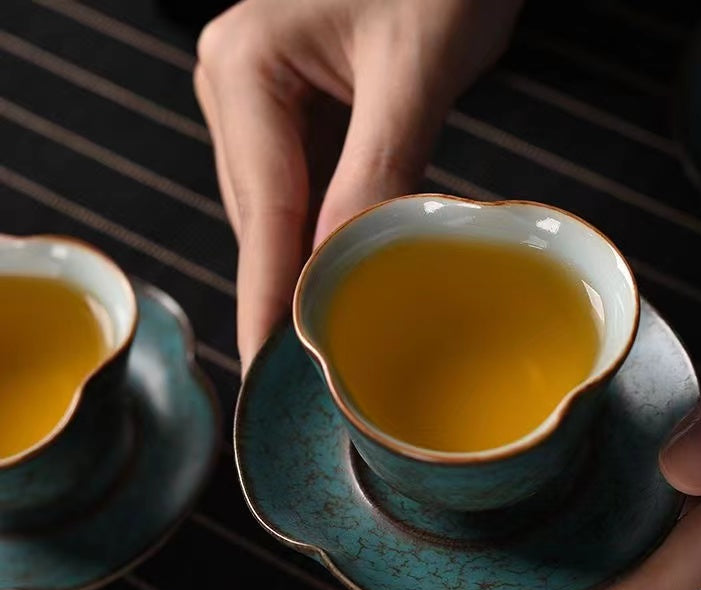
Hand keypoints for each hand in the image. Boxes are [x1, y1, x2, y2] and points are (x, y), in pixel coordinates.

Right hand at [194, 0, 521, 370]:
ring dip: (306, 263)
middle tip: (308, 365)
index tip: (266, 362)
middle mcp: (235, 82)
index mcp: (247, 66)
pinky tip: (342, 267)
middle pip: (262, 217)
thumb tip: (340, 263)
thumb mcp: (415, 69)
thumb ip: (377, 167)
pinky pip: (302, 188)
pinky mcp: (291, 110)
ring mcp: (259, 97)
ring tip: (326, 329)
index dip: (266, 294)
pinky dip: (324, 231)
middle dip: (287, 288)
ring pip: (279, 210)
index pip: (263, 208)